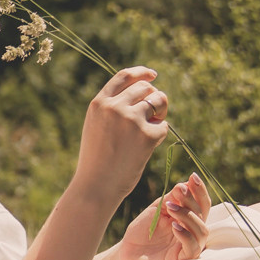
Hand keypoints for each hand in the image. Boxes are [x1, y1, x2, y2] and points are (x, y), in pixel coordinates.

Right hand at [71, 67, 170, 201]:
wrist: (96, 186)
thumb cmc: (97, 159)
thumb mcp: (96, 125)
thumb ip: (113, 107)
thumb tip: (146, 90)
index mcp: (99, 103)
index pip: (125, 76)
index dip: (141, 73)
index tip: (153, 75)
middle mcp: (115, 107)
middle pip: (146, 88)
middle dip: (154, 98)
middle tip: (154, 115)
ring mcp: (131, 120)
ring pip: (159, 101)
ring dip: (161, 112)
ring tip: (151, 129)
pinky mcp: (147, 135)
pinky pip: (163, 126)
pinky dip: (160, 135)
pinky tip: (147, 148)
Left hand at [111, 173, 208, 259]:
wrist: (125, 254)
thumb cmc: (141, 232)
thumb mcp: (155, 211)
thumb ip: (171, 199)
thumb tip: (185, 185)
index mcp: (186, 217)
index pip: (200, 203)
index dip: (199, 190)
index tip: (193, 176)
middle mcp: (192, 231)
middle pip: (203, 213)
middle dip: (193, 200)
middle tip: (179, 191)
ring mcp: (189, 245)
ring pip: (201, 230)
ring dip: (187, 216)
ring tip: (170, 208)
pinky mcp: (183, 259)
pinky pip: (192, 247)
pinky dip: (186, 235)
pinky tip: (174, 226)